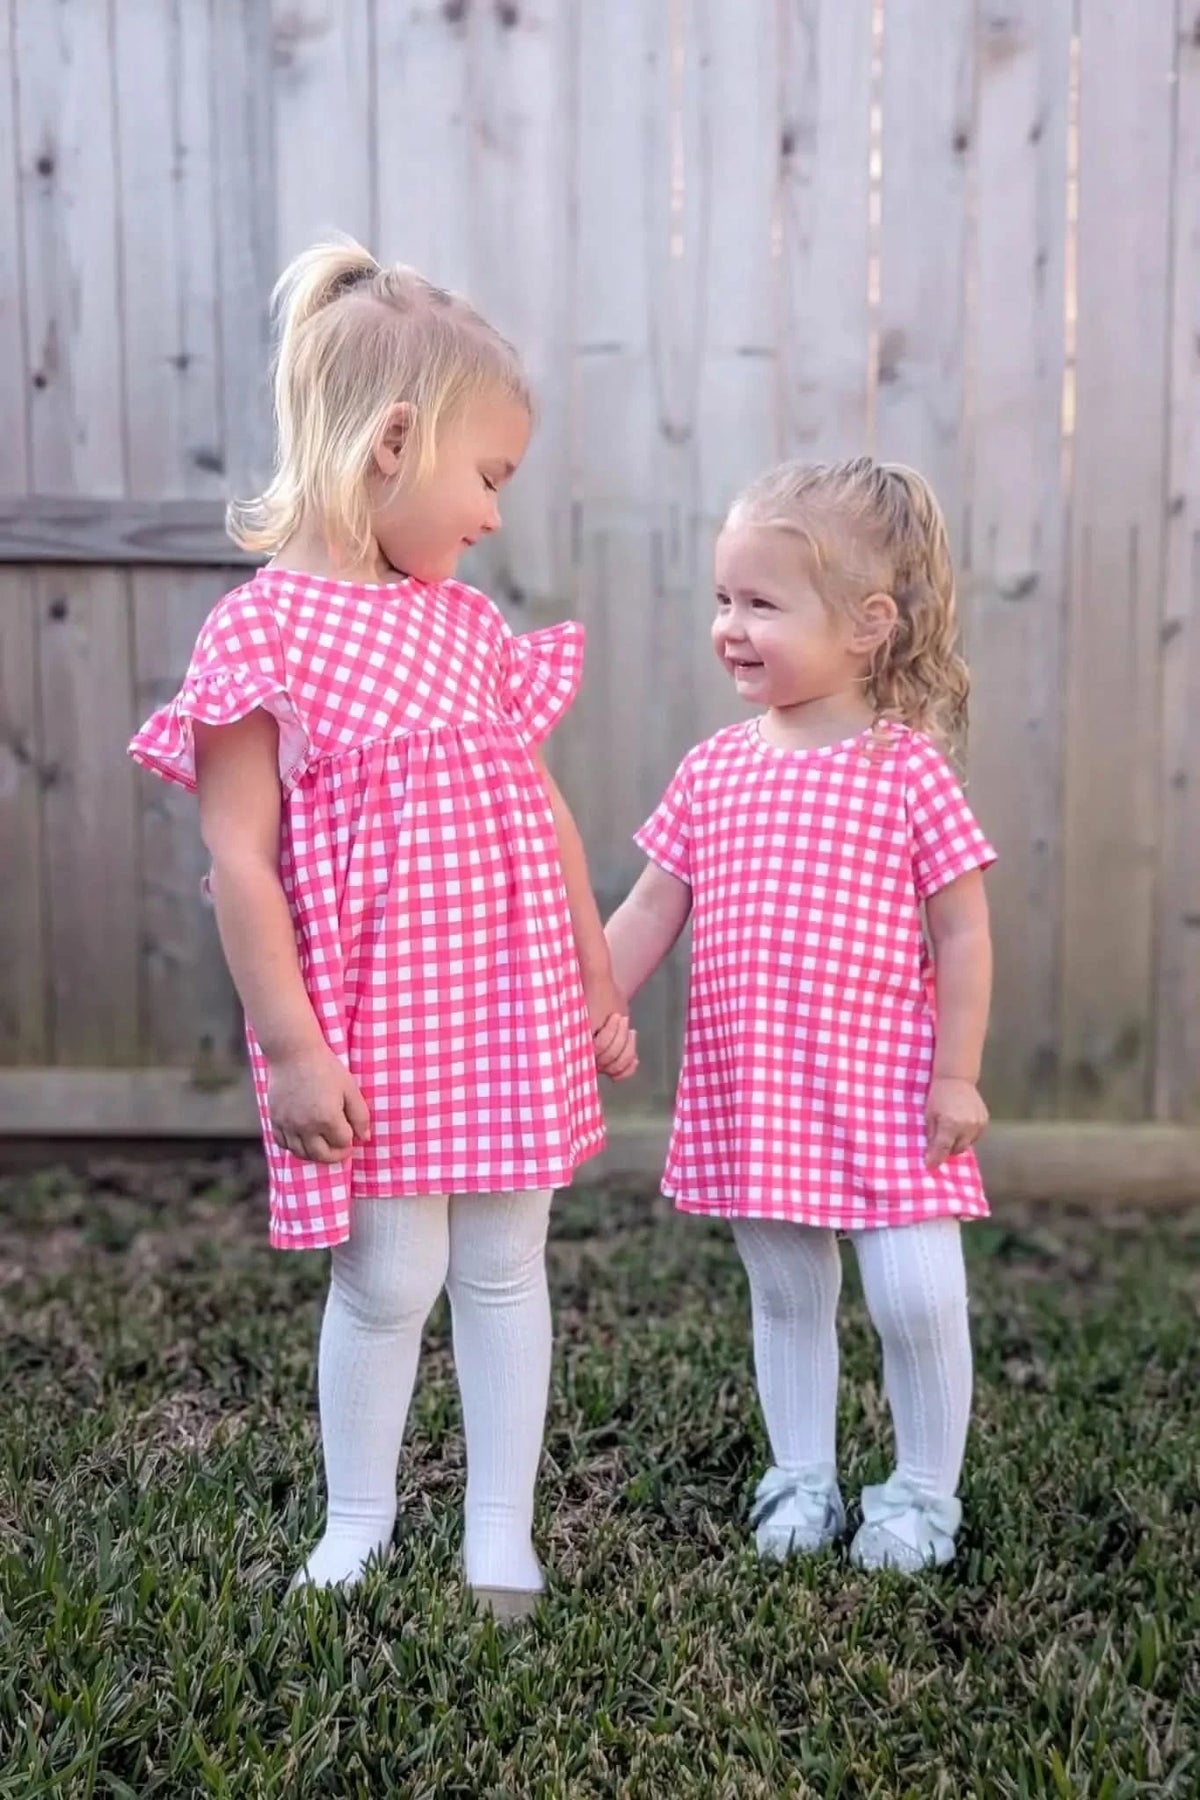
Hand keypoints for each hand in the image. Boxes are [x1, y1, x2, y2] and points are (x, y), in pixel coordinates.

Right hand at [268, 1044, 371, 1163]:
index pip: (343, 1143)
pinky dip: (294, 1146)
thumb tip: (364, 1138)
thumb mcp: (350, 1088)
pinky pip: (283, 1143)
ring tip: (323, 1144)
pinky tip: (303, 1139)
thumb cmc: (325, 1067)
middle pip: (321, 1155)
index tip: (351, 1132)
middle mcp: (306, 1126)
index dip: (350, 1139)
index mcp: (327, 1118)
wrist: (293, 1052)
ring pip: (301, 1153)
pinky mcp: (275, 1119)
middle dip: (335, 1155)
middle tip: (340, 1147)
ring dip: (315, 1154)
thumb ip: (360, 1115)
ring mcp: (288, 1124)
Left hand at [584, 971, 637, 1079]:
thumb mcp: (619, 1019)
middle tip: (627, 1028)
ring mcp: (583, 1045)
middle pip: (613, 1066)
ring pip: (608, 1057)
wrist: (595, 978)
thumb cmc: (605, 995)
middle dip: (624, 1048)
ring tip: (618, 1018)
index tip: (636, 1060)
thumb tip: (633, 1061)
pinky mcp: (581, 1037)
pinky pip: (602, 1045)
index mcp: (599, 1048)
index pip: (615, 1072)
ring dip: (619, 1037)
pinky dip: (611, 1032)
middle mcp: (588, 1050)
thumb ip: (622, 1039)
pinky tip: (614, 1018)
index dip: (626, 1070)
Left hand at [925, 1077, 987, 1169]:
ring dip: (958, 1143)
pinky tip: (960, 1126)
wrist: (956, 1079)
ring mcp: (978, 1124)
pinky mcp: (985, 1121)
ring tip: (950, 1131)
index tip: (929, 1166)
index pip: (943, 1149)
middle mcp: (966, 1126)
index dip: (935, 1160)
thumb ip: (931, 1136)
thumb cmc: (938, 1096)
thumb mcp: (929, 1115)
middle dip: (947, 1150)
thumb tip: (930, 1157)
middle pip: (957, 1150)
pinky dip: (967, 1136)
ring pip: (967, 1144)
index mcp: (950, 1124)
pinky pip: (975, 1137)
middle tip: (939, 1144)